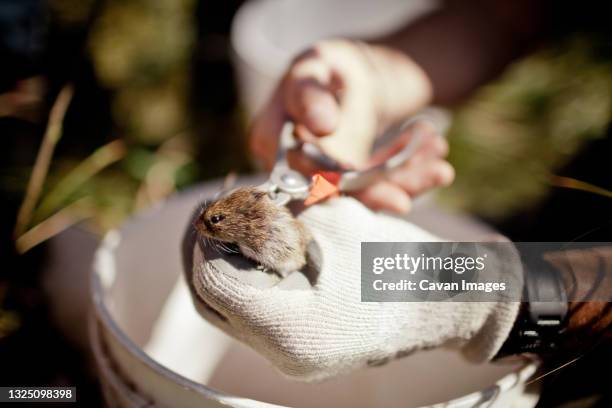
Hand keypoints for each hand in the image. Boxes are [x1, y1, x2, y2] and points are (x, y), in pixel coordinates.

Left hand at [188, 198, 519, 380]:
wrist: (444, 302)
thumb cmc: (399, 260)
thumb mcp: (334, 222)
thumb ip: (276, 212)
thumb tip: (234, 201)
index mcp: (292, 328)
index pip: (214, 282)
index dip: (209, 237)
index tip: (220, 201)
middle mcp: (283, 354)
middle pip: (210, 301)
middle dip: (203, 249)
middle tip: (214, 210)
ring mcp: (289, 358)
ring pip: (224, 311)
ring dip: (220, 263)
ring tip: (233, 223)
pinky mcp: (296, 350)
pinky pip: (249, 315)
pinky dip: (244, 277)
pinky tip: (255, 247)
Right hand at [249, 40, 453, 213]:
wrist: (354, 74)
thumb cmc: (325, 66)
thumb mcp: (315, 66)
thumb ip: (310, 93)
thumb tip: (320, 125)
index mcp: (273, 142)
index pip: (297, 174)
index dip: (328, 185)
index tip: (362, 184)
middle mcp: (298, 168)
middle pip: (337, 193)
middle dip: (380, 192)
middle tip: (419, 186)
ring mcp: (332, 179)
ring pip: (368, 193)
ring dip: (407, 181)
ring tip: (440, 167)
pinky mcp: (360, 183)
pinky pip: (386, 183)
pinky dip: (414, 170)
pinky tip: (434, 150)